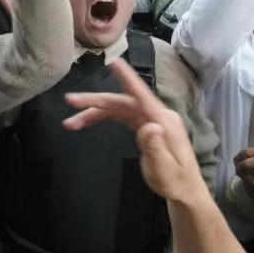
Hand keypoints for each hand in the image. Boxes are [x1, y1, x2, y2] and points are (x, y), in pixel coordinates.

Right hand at [63, 59, 208, 203]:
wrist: (184, 190)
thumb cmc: (175, 182)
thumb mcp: (164, 169)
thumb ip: (155, 147)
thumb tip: (149, 126)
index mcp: (164, 121)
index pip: (143, 95)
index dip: (127, 77)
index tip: (113, 62)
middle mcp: (156, 114)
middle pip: (122, 102)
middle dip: (95, 101)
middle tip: (70, 101)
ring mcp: (150, 119)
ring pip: (117, 109)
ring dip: (94, 112)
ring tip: (70, 123)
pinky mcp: (144, 125)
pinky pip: (120, 116)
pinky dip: (102, 118)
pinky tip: (86, 122)